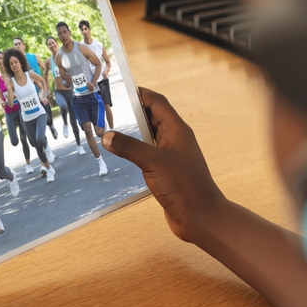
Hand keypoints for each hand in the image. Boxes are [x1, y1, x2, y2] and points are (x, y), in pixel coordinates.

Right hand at [103, 88, 225, 242]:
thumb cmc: (184, 186)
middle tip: (108, 111)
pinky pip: (148, 155)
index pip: (157, 103)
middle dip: (132, 114)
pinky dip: (134, 152)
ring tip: (109, 131)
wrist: (200, 216)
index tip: (119, 90)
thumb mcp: (153, 162)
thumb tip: (107, 136)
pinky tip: (120, 156)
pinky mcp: (166, 172)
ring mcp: (171, 156)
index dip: (140, 94)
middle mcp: (175, 140)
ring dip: (132, 134)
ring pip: (149, 138)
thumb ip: (129, 147)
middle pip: (152, 118)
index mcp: (177, 130)